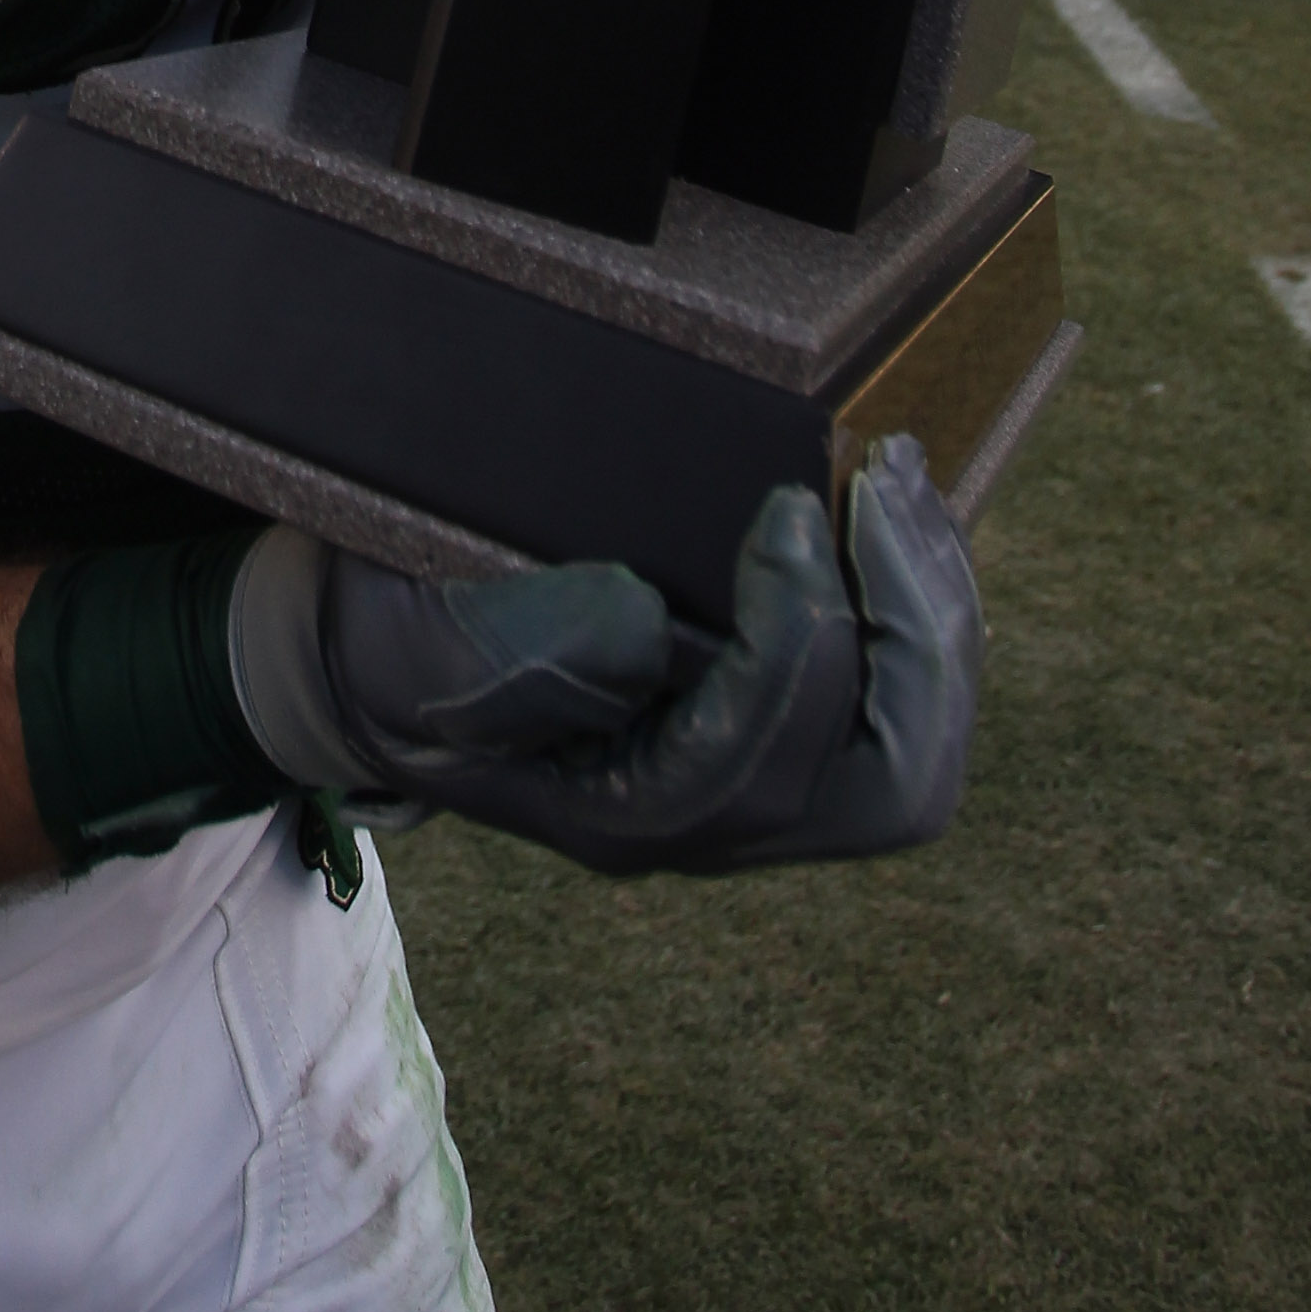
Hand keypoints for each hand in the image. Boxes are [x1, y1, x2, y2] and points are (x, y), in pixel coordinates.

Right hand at [226, 439, 981, 876]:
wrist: (378, 663)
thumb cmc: (398, 646)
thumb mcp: (422, 645)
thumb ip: (521, 648)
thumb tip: (648, 623)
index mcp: (625, 816)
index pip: (764, 764)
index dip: (801, 631)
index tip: (786, 505)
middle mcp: (712, 826)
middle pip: (889, 787)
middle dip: (914, 633)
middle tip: (883, 487)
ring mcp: (758, 788)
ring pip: (914, 754)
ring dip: (932, 614)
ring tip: (898, 484)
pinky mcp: (781, 730)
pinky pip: (901, 707)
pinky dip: (918, 607)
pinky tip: (889, 518)